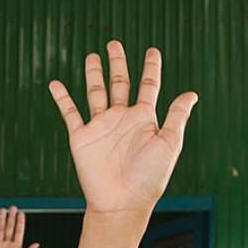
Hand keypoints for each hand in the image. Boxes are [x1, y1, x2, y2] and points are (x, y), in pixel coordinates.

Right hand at [0, 206, 39, 247]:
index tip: (21, 213)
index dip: (20, 223)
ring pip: (1, 230)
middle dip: (11, 218)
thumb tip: (37, 244)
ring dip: (2, 220)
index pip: (19, 232)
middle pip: (10, 228)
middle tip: (13, 207)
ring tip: (2, 210)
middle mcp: (8, 244)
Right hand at [48, 43, 196, 219]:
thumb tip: (192, 93)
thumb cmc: (149, 178)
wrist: (121, 203)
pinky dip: (62, 98)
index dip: (151, 67)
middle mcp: (122, 119)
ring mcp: (101, 127)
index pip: (148, 85)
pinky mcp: (82, 137)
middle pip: (119, 83)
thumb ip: (177, 116)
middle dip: (117, 63)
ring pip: (96, 93)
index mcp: (144, 119)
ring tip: (91, 56)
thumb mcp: (169, 143)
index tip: (152, 51)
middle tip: (114, 44)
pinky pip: (70, 113)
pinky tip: (56, 84)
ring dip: (93, 74)